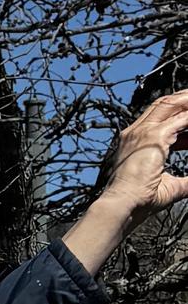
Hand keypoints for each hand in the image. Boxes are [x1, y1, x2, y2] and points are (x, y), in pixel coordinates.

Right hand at [67, 89, 187, 275]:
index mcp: (133, 141)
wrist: (123, 204)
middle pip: (163, 103)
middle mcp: (135, 132)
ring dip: (187, 102)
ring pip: (170, 105)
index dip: (178, 115)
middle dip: (183, 99)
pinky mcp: (153, 138)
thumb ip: (185, 182)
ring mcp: (142, 132)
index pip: (157, 118)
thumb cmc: (138, 200)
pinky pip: (180, 120)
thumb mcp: (168, 187)